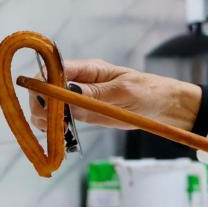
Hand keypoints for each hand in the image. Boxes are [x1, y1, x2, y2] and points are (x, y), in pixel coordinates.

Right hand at [28, 58, 201, 131]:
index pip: (53, 70)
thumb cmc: (150, 93)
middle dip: (41, 106)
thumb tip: (67, 94)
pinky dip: (55, 128)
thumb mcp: (125, 93)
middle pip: (44, 89)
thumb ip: (95, 95)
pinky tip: (62, 137)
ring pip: (48, 105)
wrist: (166, 108)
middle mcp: (79, 80)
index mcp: (88, 69)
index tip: (43, 106)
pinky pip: (60, 118)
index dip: (42, 86)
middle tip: (52, 125)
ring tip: (58, 133)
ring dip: (46, 119)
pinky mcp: (84, 112)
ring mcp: (79, 97)